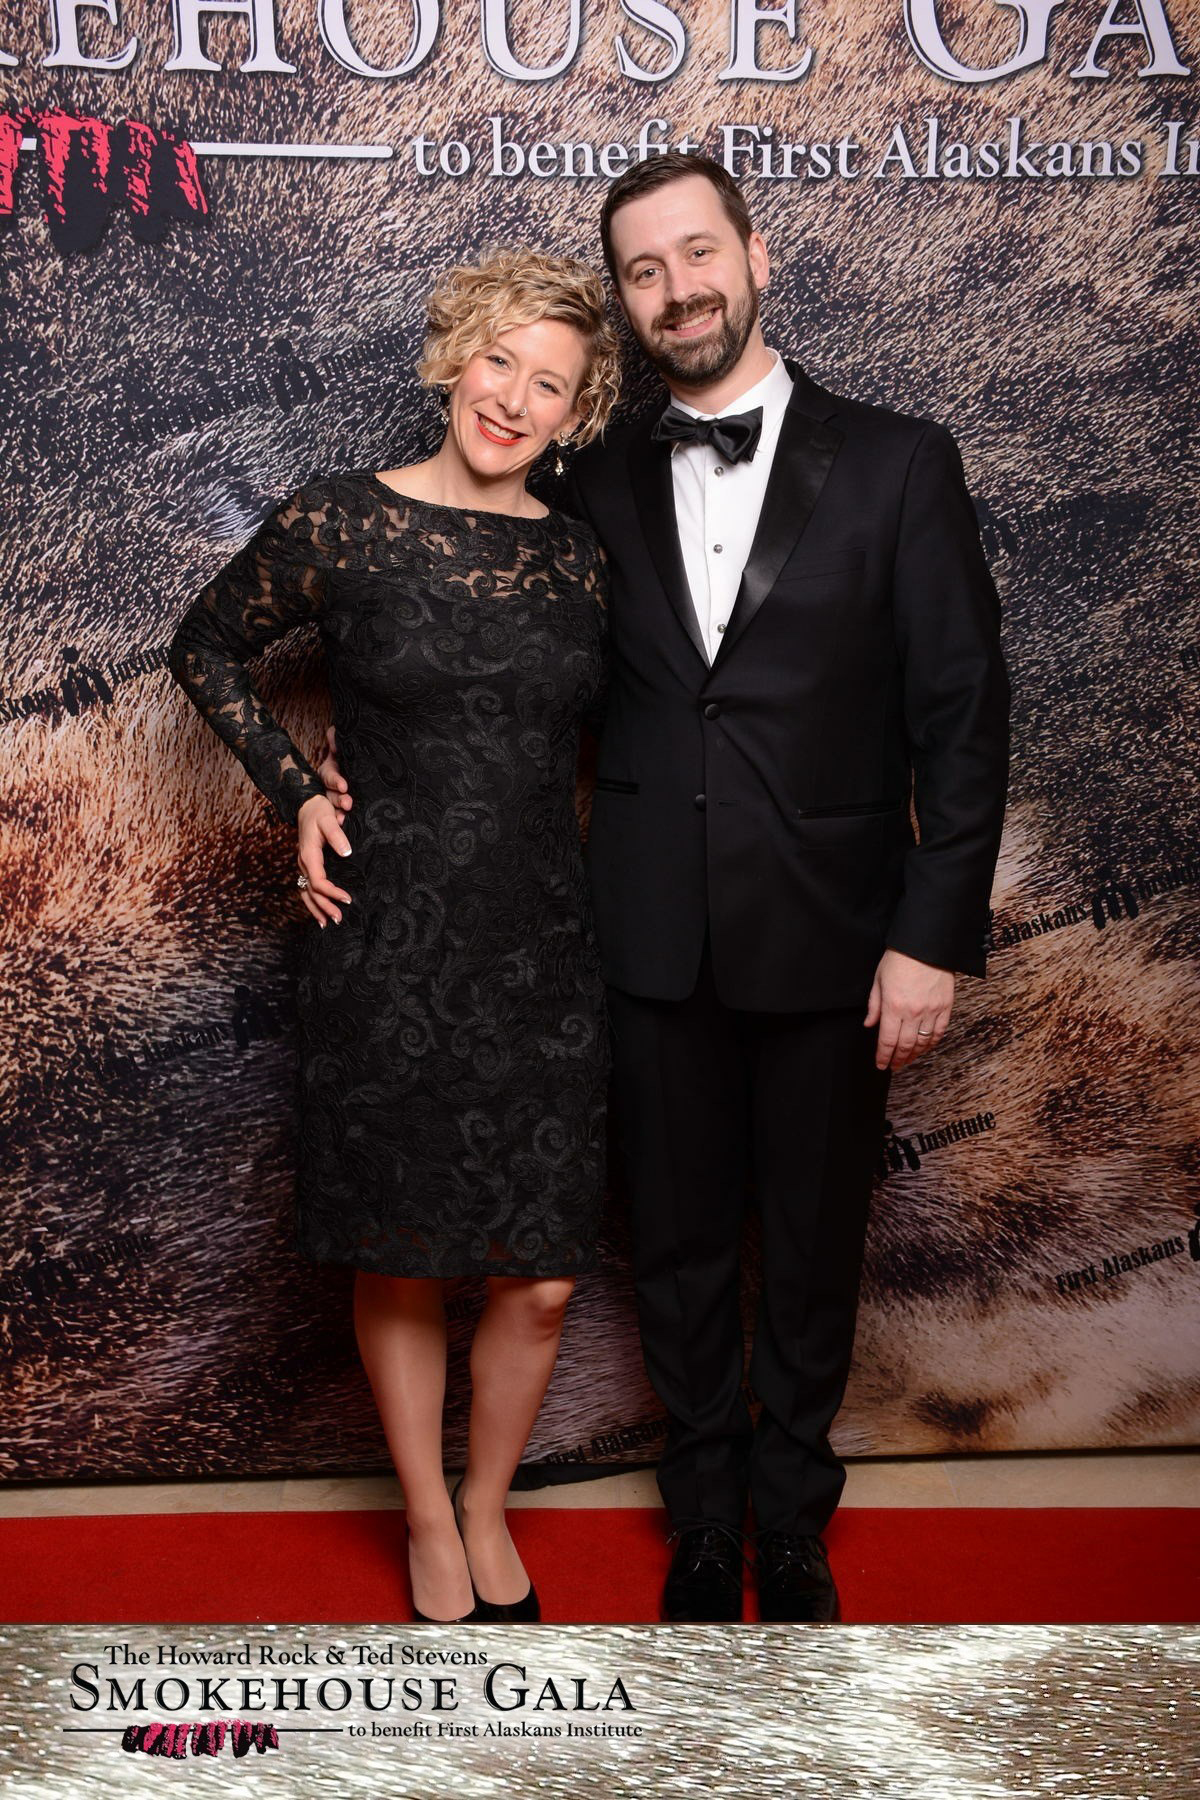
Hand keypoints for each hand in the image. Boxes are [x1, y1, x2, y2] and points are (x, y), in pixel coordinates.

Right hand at [297, 794, 351, 927]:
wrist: (307, 805)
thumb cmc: (318, 811)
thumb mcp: (328, 820)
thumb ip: (337, 836)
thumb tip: (347, 853)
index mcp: (308, 855)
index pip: (318, 881)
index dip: (332, 893)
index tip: (347, 899)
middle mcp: (303, 863)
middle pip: (311, 892)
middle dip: (324, 907)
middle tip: (339, 919)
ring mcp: (303, 866)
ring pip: (306, 893)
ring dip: (316, 909)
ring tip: (327, 923)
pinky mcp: (307, 866)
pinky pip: (306, 889)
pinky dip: (312, 902)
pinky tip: (320, 912)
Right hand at [318, 724, 352, 818]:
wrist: (367, 766)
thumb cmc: (352, 756)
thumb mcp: (343, 747)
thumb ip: (336, 738)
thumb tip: (333, 732)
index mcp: (330, 771)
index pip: (329, 775)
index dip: (335, 780)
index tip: (343, 786)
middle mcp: (331, 786)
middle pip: (331, 794)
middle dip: (339, 799)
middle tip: (348, 803)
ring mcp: (336, 798)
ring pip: (335, 806)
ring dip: (339, 811)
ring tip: (344, 817)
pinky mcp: (344, 808)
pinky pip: (340, 815)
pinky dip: (341, 819)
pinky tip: (344, 823)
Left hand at [864, 949, 954, 1071]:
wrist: (926, 944)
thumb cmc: (900, 958)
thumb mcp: (879, 979)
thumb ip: (874, 1005)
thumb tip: (869, 1024)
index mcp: (893, 1006)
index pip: (887, 1041)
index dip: (883, 1056)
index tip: (881, 1064)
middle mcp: (913, 1012)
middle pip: (905, 1046)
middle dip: (898, 1059)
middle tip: (893, 1065)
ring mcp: (932, 1011)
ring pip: (923, 1043)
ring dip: (914, 1055)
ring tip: (907, 1059)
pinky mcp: (945, 1007)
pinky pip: (939, 1032)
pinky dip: (931, 1043)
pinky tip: (925, 1047)